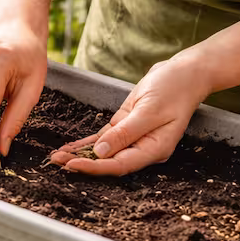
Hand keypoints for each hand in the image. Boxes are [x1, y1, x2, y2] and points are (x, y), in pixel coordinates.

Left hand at [50, 54, 212, 175]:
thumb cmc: (174, 88)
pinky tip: (68, 148)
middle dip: (81, 162)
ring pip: (103, 151)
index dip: (94, 167)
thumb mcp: (149, 109)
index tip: (72, 165)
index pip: (119, 165)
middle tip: (55, 162)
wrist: (184, 73)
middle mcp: (142, 148)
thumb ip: (126, 133)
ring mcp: (133, 139)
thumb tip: (101, 152)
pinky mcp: (125, 127)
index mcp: (154, 149)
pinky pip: (103, 139)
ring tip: (55, 157)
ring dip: (80, 154)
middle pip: (108, 162)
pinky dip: (86, 143)